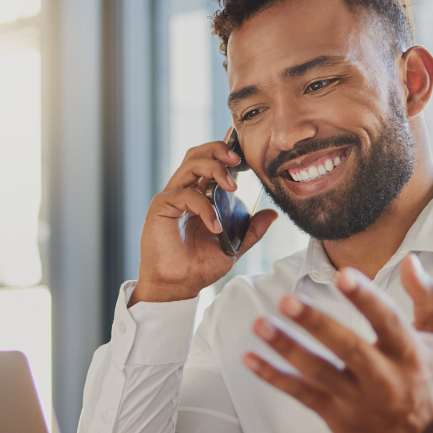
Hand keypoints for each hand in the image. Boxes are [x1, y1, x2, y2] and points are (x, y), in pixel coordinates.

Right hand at [129, 137, 276, 304]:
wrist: (177, 286)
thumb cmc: (198, 266)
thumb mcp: (233, 246)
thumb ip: (251, 230)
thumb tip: (271, 213)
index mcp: (199, 196)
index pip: (210, 162)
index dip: (224, 148)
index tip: (243, 146)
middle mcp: (184, 191)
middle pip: (197, 154)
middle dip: (219, 150)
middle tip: (238, 160)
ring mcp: (171, 197)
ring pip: (190, 164)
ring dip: (214, 169)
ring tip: (232, 186)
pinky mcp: (161, 208)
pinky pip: (185, 195)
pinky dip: (204, 207)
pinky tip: (215, 226)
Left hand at [243, 255, 432, 432]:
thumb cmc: (425, 376)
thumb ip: (427, 297)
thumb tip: (409, 260)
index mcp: (409, 353)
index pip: (388, 321)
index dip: (366, 299)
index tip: (343, 275)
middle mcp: (383, 378)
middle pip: (348, 349)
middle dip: (316, 324)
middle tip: (287, 301)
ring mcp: (356, 399)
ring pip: (317, 373)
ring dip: (286, 348)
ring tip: (260, 324)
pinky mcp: (334, 414)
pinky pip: (300, 394)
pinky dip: (273, 377)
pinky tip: (250, 358)